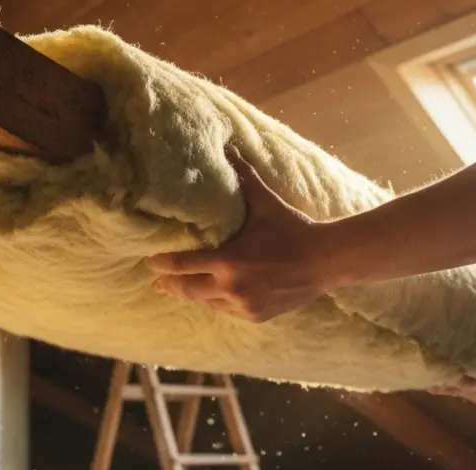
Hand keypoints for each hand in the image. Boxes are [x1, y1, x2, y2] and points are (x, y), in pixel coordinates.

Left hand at [145, 146, 337, 322]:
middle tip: (156, 282)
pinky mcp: (255, 316)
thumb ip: (243, 177)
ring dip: (194, 294)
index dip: (161, 265)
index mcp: (229, 261)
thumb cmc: (292, 228)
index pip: (182, 265)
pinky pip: (227, 310)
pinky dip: (218, 302)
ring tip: (181, 288)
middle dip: (170, 285)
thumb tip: (229, 147)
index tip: (149, 263)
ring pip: (207, 302)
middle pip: (187, 290)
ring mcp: (244, 305)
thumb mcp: (265, 202)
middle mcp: (232, 288)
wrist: (325, 261)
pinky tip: (212, 295)